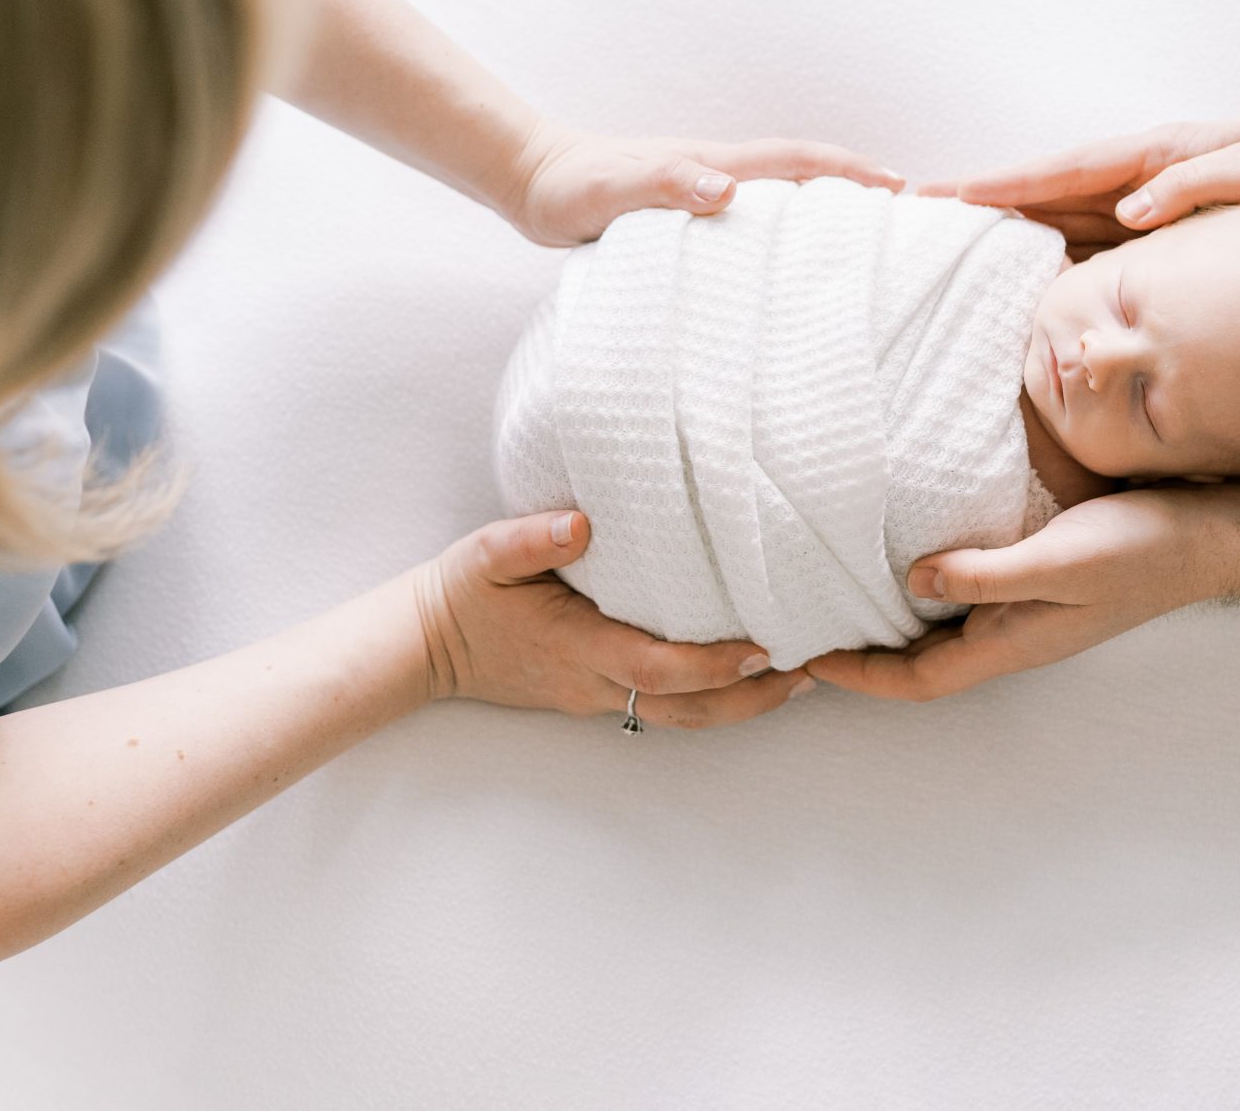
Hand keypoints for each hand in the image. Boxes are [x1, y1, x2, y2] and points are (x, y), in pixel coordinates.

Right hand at [415, 511, 809, 727]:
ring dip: (742, 704)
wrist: (426, 646)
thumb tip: (583, 524)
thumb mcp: (485, 555)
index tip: (765, 649)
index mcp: (577, 645)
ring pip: (682, 716)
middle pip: (687, 708)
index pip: (657, 666)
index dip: (714, 665)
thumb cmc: (462, 594)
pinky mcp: (597, 695)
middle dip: (753, 697)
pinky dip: (711, 698)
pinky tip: (744, 678)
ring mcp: (597, 696)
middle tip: (813, 673)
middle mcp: (595, 681)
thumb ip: (531, 539)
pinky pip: (664, 707)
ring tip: (800, 680)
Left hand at [506, 126, 902, 245]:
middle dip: (856, 188)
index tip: (899, 187)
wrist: (533, 181)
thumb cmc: (569, 189)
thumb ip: (664, 185)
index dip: (850, 171)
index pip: (796, 161)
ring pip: (780, 198)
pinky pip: (751, 221)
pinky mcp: (688, 216)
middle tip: (906, 221)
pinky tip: (787, 266)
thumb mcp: (611, 191)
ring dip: (824, 211)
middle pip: (802, 176)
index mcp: (712, 165)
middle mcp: (717, 174)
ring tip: (863, 248)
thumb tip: (726, 191)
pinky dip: (783, 233)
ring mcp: (704, 192)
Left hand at [806, 486, 1239, 701]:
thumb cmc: (1140, 547)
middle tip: (807, 632)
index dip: (860, 674)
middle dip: (866, 658)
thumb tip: (913, 579)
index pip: (919, 678)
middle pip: (923, 663)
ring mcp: (1029, 615)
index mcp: (1014, 643)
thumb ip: (986, 573)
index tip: (806, 658)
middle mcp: (1015, 637)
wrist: (1208, 537)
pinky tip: (914, 564)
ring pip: (944, 634)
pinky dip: (930, 593)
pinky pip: (969, 602)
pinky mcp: (1041, 585)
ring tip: (841, 599)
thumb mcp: (1057, 557)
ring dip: (894, 627)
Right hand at [927, 120, 1239, 254]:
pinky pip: (1099, 256)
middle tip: (917, 230)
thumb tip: (1131, 210)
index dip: (1001, 187)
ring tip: (950, 268)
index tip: (943, 197)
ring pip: (1063, 229)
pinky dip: (1058, 269)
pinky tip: (1029, 298)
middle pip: (1044, 199)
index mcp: (1154, 158)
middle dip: (983, 212)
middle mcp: (1140, 182)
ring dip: (1010, 244)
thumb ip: (1199, 185)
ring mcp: (1149, 211)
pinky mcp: (1167, 241)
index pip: (1060, 172)